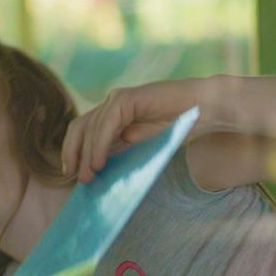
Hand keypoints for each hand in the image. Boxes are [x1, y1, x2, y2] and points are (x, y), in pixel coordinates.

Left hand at [62, 78, 232, 182]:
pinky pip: (107, 122)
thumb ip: (120, 154)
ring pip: (90, 126)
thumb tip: (96, 175)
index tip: (70, 175)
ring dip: (86, 154)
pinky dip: (100, 143)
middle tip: (74, 178)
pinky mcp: (128, 97)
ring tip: (89, 176)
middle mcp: (111, 106)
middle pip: (79, 127)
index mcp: (112, 117)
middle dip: (72, 153)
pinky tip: (99, 161)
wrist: (205, 109)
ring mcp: (118, 99)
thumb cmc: (177, 129)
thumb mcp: (142, 148)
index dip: (72, 152)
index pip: (82, 132)